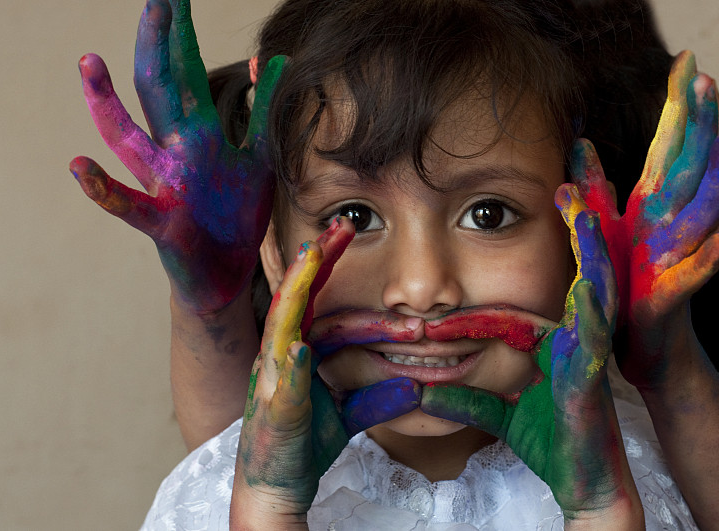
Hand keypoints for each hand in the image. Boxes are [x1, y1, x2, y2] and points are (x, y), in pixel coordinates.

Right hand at [70, 0, 285, 311]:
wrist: (226, 274)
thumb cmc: (236, 214)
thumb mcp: (258, 156)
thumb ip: (262, 111)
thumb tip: (271, 60)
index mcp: (197, 133)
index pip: (185, 71)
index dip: (180, 33)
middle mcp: (173, 152)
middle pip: (157, 90)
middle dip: (156, 44)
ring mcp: (163, 185)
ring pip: (129, 139)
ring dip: (107, 103)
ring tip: (90, 60)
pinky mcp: (162, 223)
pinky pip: (129, 205)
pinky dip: (103, 189)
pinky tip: (79, 165)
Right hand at [230, 219, 420, 526]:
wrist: (276, 487)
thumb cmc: (304, 444)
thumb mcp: (348, 414)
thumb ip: (377, 397)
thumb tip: (415, 386)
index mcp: (295, 349)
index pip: (313, 300)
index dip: (326, 265)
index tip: (345, 232)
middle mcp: (280, 355)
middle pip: (295, 297)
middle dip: (314, 260)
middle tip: (339, 225)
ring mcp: (274, 378)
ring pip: (282, 324)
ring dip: (298, 290)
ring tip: (311, 257)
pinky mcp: (275, 408)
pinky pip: (284, 381)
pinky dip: (293, 362)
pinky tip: (304, 346)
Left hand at [421, 192, 641, 524]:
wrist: (582, 476)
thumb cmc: (545, 437)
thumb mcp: (491, 404)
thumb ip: (459, 393)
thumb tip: (418, 387)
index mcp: (551, 325)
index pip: (554, 261)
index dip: (561, 226)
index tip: (556, 181)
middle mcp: (574, 326)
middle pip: (582, 257)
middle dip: (588, 211)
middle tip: (581, 163)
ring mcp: (587, 345)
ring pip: (596, 282)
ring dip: (593, 241)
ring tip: (585, 200)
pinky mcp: (594, 370)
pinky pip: (595, 329)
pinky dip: (594, 302)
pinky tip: (589, 278)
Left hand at [565, 51, 718, 385]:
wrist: (643, 345)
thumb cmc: (625, 287)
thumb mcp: (603, 232)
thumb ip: (592, 189)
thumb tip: (579, 147)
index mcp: (651, 209)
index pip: (668, 151)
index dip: (678, 111)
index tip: (687, 63)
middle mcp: (668, 227)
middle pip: (689, 170)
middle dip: (700, 128)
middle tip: (709, 82)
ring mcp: (674, 259)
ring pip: (699, 216)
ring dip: (714, 184)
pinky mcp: (669, 297)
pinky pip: (688, 277)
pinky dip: (703, 261)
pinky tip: (718, 243)